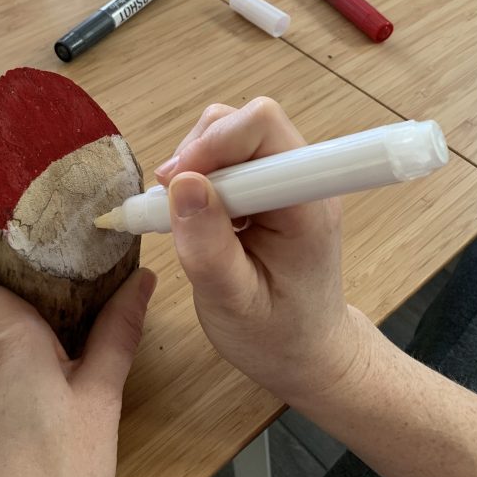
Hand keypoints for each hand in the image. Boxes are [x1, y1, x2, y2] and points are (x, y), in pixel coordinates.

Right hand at [156, 98, 367, 404]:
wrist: (308, 354)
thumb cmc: (276, 337)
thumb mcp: (233, 303)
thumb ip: (207, 247)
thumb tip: (182, 183)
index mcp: (306, 202)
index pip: (262, 126)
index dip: (213, 143)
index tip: (177, 185)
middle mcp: (302, 178)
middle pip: (242, 122)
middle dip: (197, 152)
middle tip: (169, 204)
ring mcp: (287, 178)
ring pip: (229, 132)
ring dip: (194, 165)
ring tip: (180, 216)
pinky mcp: (270, 185)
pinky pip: (228, 155)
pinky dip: (199, 175)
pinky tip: (193, 216)